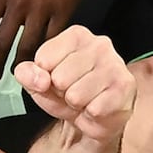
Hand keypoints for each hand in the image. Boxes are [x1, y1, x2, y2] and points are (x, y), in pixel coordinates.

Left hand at [13, 22, 132, 140]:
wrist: (95, 117)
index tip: (56, 78)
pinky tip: (98, 106)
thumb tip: (39, 77)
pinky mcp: (125, 86)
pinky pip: (94, 108)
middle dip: (62, 92)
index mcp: (76, 36)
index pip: (44, 59)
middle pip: (60, 77)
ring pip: (76, 95)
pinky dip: (91, 114)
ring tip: (85, 99)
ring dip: (77, 104)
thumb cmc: (68, 92)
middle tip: (73, 91)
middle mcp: (99, 44)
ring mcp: (115, 64)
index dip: (45, 77)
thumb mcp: (39, 82)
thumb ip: (27, 74)